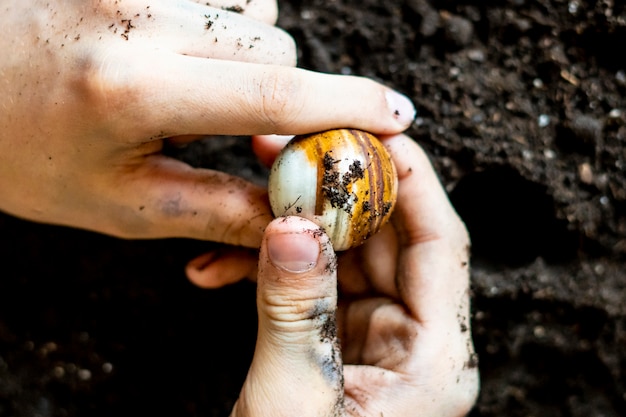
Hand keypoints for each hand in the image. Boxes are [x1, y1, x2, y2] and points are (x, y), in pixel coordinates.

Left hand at [0, 0, 414, 248]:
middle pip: (275, 47)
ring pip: (252, 13)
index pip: (273, 92)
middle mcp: (137, 16)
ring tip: (187, 87)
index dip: (348, 106)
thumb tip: (293, 214)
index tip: (398, 117)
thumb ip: (219, 212)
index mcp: (134, 88)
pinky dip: (218, 23)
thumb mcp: (121, 207)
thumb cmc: (26, 155)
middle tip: (238, 128)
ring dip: (244, 58)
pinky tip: (174, 50)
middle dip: (277, 94)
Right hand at [230, 134, 478, 415]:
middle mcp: (415, 343)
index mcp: (435, 359)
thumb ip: (294, 311)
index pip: (438, 241)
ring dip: (296, 225)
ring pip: (346, 255)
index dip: (408, 178)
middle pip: (390, 239)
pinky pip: (314, 284)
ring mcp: (376, 341)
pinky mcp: (339, 343)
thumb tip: (292, 224)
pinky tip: (222, 263)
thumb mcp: (293, 401)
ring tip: (247, 198)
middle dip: (337, 191)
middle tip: (290, 150)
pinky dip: (273, 267)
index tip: (366, 131)